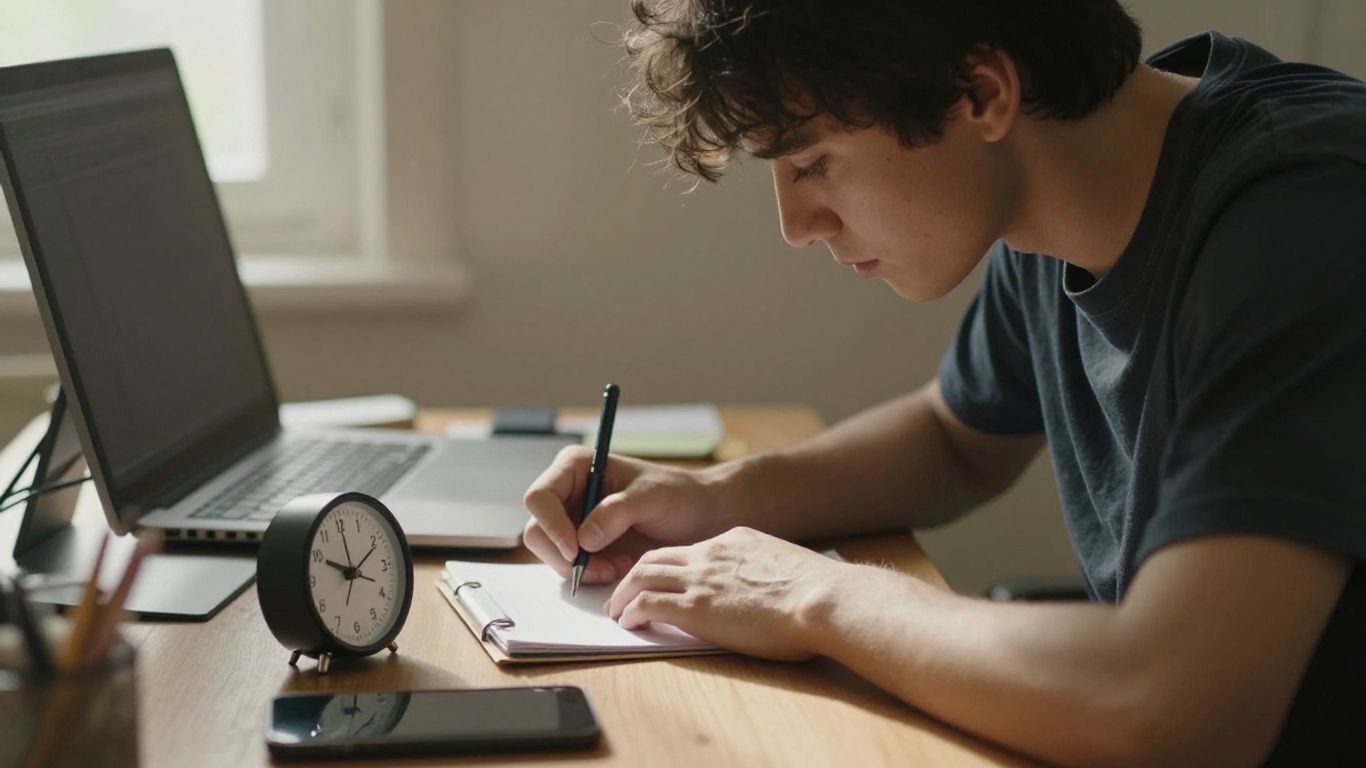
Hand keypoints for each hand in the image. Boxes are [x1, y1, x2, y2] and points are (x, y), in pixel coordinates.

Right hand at [522, 446, 729, 584]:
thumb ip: (617, 512)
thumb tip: (583, 539)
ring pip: (550, 553)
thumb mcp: (651, 497)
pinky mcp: (580, 544)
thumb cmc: (678, 495)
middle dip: (565, 555)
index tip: (576, 550)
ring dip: (580, 568)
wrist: (697, 515)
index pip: (540, 497)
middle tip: (603, 567)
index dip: (551, 525)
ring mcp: (570, 519)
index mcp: (575, 466)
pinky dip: (589, 573)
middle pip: (537, 530)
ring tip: (619, 564)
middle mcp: (566, 492)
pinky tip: (619, 565)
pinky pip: (568, 566)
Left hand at [605, 526, 846, 660]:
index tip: (662, 577)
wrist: (821, 598)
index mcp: (736, 541)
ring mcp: (700, 579)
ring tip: (616, 608)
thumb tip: (770, 590)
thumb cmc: (818, 593)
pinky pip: (648, 603)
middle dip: (636, 572)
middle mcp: (711, 553)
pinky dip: (632, 610)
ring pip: (643, 574)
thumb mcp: (786, 568)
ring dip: (624, 592)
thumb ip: (766, 572)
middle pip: (656, 555)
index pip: (691, 548)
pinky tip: (629, 622)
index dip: (671, 564)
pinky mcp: (694, 608)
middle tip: (624, 590)